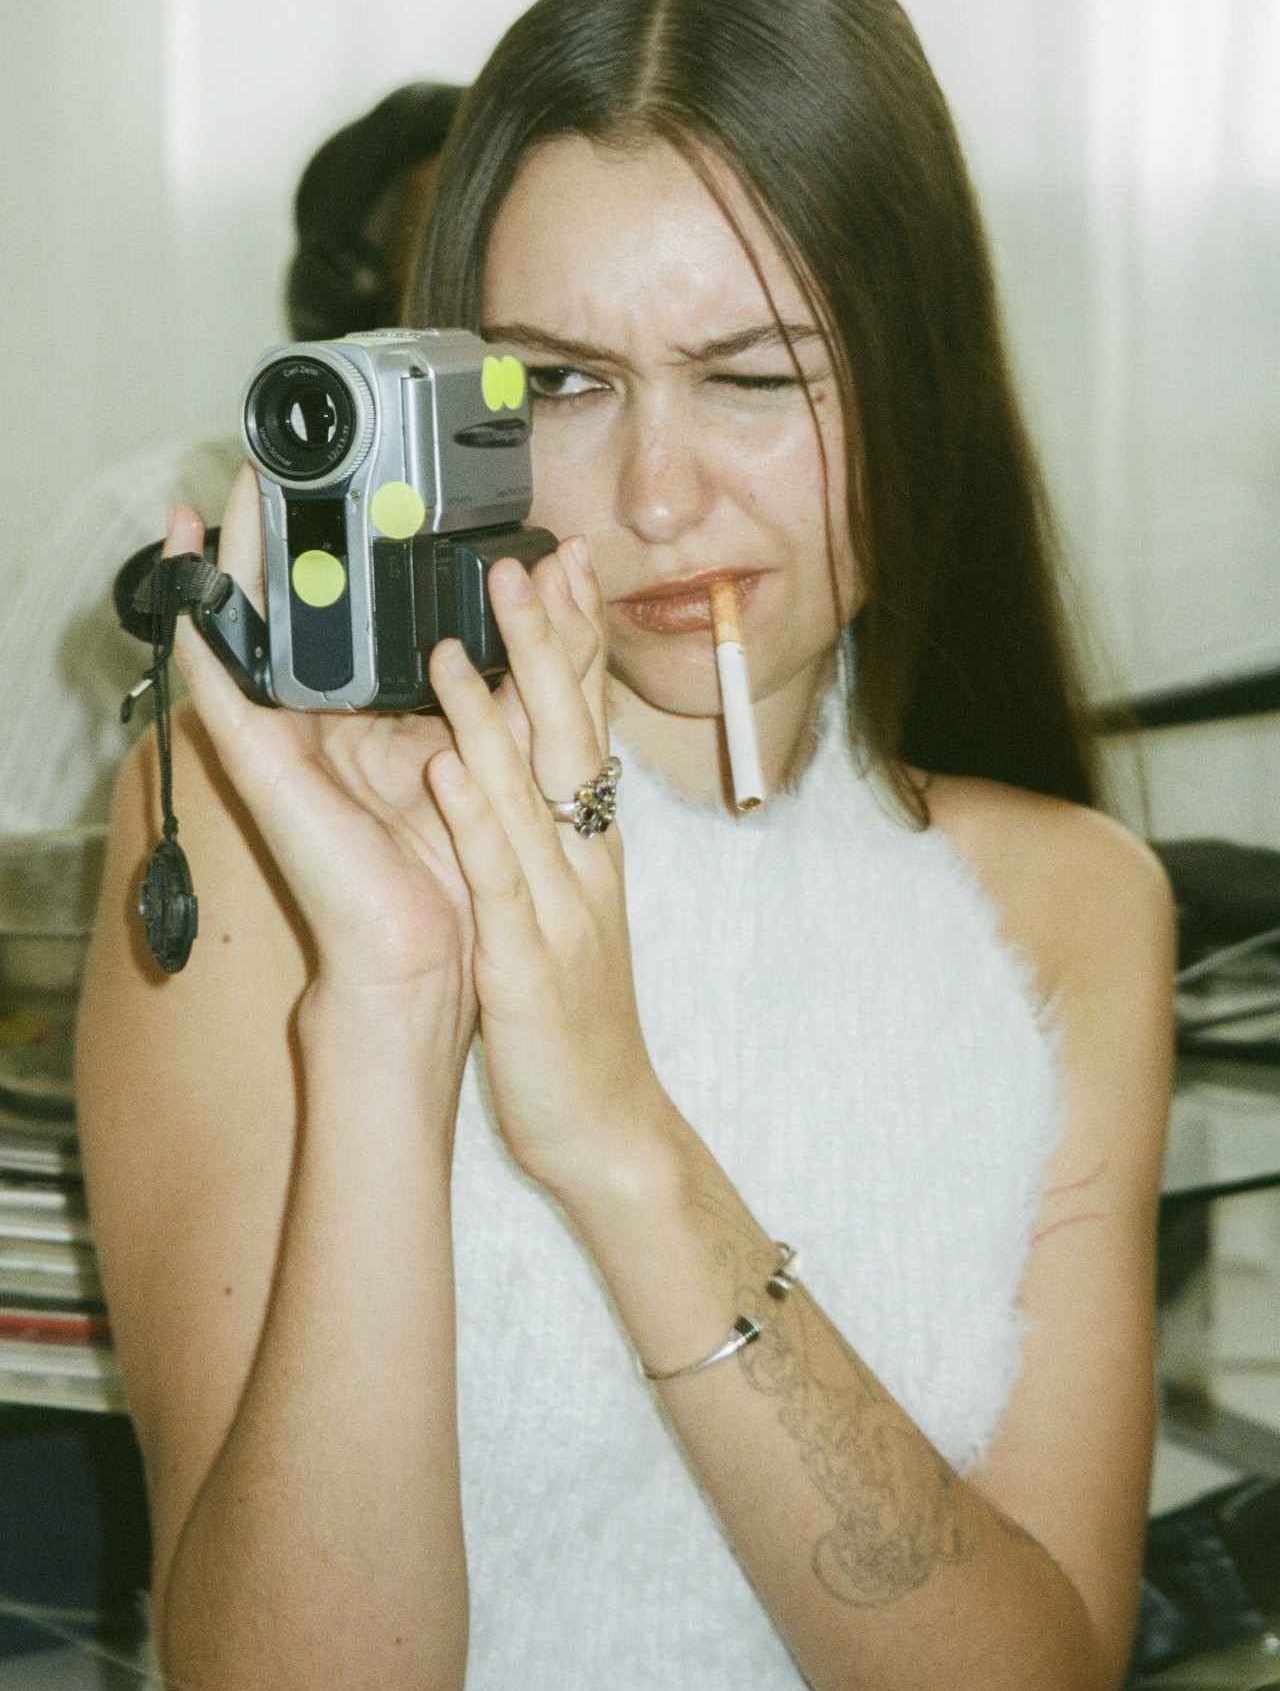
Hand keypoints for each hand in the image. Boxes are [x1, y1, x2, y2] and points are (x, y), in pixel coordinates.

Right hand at [163, 465, 596, 1073]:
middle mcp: (333, 721)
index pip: (381, 617)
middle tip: (320, 457)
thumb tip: (551, 587)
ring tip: (252, 481)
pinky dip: (203, 612)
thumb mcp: (502, 745)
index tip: (388, 483)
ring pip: (262, 627)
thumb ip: (509, 672)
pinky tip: (193, 555)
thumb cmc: (467, 864)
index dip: (385, 551)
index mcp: (388, 717)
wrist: (444, 953)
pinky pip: (218, 674)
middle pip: (317, 612)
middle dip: (318, 536)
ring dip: (250, 553)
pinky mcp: (258, 760)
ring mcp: (290, 737)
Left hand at [425, 540, 668, 1189]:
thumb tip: (509, 761)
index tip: (567, 565)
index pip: (588, 724)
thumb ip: (548, 835)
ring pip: (531, 794)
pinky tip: (445, 763)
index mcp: (591, 845)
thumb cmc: (574, 1016)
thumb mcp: (567, 909)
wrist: (609, 1126)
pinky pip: (501, 877)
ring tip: (460, 636)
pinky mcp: (526, 963)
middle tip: (526, 564)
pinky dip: (477, 814)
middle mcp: (585, 861)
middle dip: (549, 647)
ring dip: (496, 711)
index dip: (581, 643)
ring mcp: (561, 908)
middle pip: (570, 736)